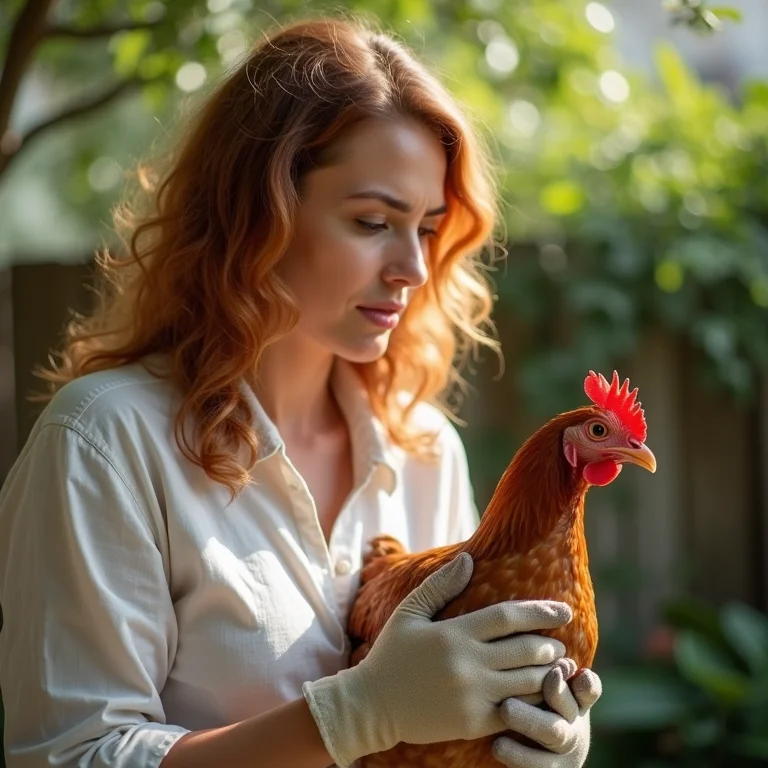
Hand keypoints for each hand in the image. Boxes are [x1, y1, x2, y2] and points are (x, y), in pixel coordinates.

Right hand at [302, 553, 572, 767]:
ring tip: (560, 668)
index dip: (540, 612)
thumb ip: (441, 585)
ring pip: (528, 683)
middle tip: (559, 642)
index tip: (564, 610)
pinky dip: (534, 703)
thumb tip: (468, 558)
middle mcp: (468, 664)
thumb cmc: (391, 654)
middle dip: (551, 645)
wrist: (371, 706)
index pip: (508, 617)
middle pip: (526, 650)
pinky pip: (517, 712)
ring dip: (550, 674)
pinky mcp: (475, 723)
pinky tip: (542, 697)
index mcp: (454, 634)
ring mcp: (473, 696)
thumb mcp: (410, 613)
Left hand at [491, 659, 602, 767]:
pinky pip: (536, 765)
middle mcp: (573, 722)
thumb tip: (525, 611)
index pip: (588, 686)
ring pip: (553, 732)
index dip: (583, 679)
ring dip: (531, 718)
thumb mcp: (541, 680)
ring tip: (506, 708)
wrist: (541, 756)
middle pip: (570, 706)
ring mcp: (561, 748)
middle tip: (537, 676)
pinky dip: (517, 754)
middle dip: (555, 690)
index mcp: (574, 698)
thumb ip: (537, 655)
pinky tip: (498, 744)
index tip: (567, 664)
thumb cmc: (533, 704)